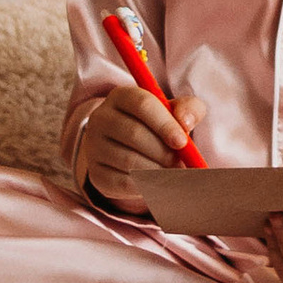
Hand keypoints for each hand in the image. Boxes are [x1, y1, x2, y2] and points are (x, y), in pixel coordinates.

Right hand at [80, 82, 202, 209]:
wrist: (131, 149)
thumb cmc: (159, 126)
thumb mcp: (176, 112)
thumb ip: (189, 109)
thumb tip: (185, 123)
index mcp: (121, 96)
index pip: (142, 104)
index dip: (165, 124)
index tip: (182, 142)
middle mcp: (101, 118)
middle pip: (134, 134)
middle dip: (163, 151)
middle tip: (181, 163)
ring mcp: (94, 146)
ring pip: (129, 161)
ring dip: (158, 170)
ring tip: (173, 173)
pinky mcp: (96, 173)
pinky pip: (123, 183)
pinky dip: (146, 186)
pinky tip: (159, 183)